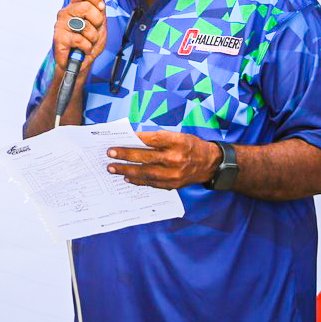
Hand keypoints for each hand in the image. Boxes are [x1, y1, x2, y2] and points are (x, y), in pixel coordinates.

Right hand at [55, 0, 108, 74]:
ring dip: (92, 37)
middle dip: (97, 20)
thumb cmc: (88, 42)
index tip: (100, 7)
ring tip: (89, 42)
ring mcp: (61, 25)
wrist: (78, 63)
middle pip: (86, 6)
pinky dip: (87, 47)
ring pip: (84, 25)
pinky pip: (79, 40)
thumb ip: (100, 13)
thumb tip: (101, 5)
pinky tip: (83, 49)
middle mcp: (66, 13)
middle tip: (95, 28)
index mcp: (76, 6)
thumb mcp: (99, 25)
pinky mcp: (58, 39)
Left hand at [107, 131, 222, 189]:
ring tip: (112, 168)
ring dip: (126, 170)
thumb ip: (157, 139)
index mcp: (178, 142)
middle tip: (110, 153)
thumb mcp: (178, 136)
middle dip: (125, 155)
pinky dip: (137, 180)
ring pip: (145, 173)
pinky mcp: (173, 185)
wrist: (210, 164)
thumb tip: (132, 140)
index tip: (119, 139)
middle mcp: (176, 159)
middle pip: (146, 157)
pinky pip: (151, 183)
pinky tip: (126, 177)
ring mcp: (174, 174)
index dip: (134, 140)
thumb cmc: (190, 146)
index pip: (153, 140)